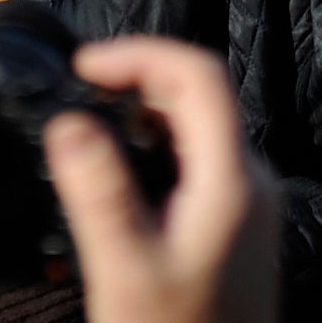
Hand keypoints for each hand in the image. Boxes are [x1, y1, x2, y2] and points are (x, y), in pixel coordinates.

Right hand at [49, 35, 280, 322]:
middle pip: (198, 96)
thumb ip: (96, 190)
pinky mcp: (238, 227)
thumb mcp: (122, 268)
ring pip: (197, 128)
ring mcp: (250, 207)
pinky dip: (155, 150)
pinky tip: (117, 177)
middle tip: (78, 95)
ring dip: (142, 117)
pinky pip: (197, 162)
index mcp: (234, 183)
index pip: (198, 75)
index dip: (138, 54)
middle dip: (134, 83)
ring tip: (88, 132)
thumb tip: (68, 122)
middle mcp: (253, 185)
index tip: (84, 67)